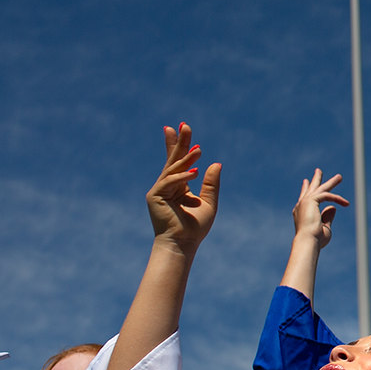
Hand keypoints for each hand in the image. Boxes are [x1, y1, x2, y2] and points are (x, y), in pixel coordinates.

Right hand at [147, 124, 220, 254]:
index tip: (181, 127)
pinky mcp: (154, 196)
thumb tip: (216, 163)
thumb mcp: (208, 202)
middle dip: (179, 142)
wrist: (182, 244)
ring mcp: (159, 190)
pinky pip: (170, 182)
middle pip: (173, 160)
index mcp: (179, 186)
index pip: (178, 162)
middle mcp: (167, 186)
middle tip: (184, 125)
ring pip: (173, 169)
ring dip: (186, 158)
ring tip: (199, 149)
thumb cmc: (194, 228)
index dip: (179, 145)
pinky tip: (194, 172)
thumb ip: (210, 183)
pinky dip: (182, 177)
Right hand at [292, 170, 348, 247]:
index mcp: (301, 213)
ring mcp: (305, 202)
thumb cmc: (315, 239)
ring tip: (339, 177)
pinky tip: (345, 203)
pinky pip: (327, 195)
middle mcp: (301, 206)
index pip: (304, 198)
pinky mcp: (311, 201)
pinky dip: (337, 198)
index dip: (306, 189)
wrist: (308, 241)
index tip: (306, 182)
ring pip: (319, 188)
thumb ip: (327, 217)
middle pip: (310, 189)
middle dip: (315, 179)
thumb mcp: (324, 227)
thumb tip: (333, 208)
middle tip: (318, 170)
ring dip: (330, 182)